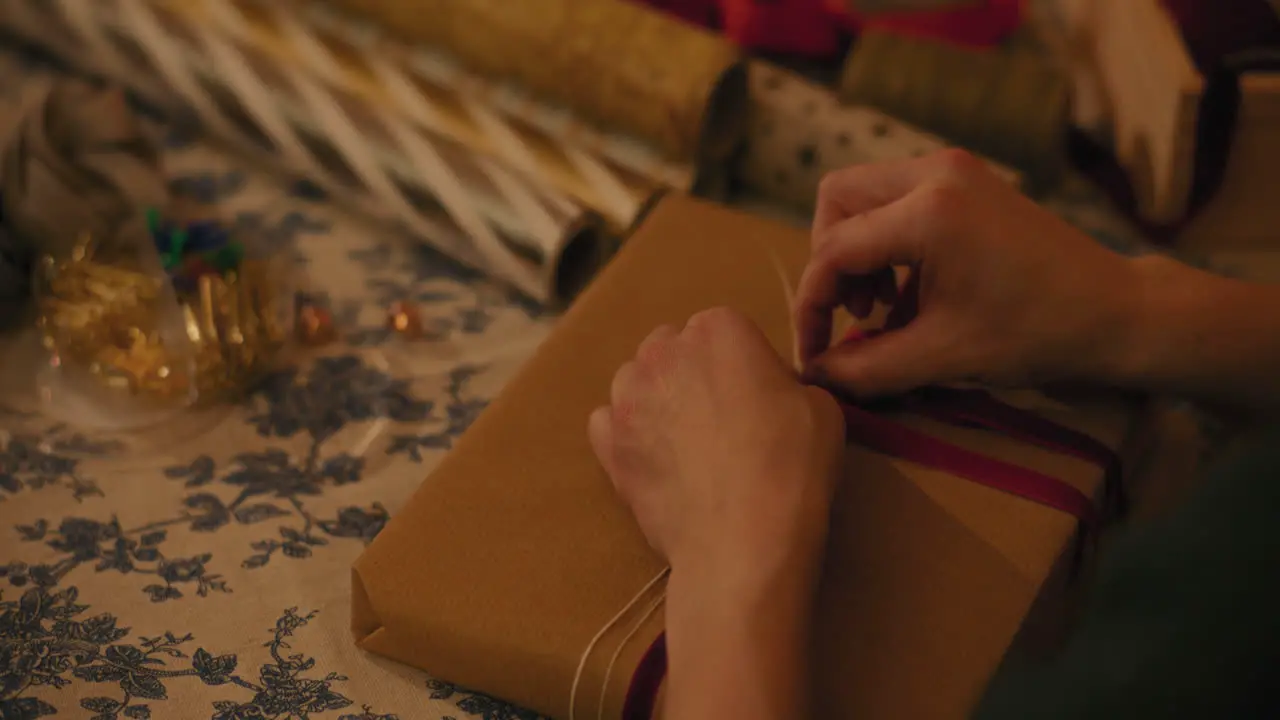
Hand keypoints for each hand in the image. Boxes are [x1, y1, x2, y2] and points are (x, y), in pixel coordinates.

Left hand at [587, 307, 844, 591]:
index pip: (725, 331)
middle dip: (692, 375)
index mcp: (719, 328)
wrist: (744, 539)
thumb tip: (770, 394)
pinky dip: (628, 435)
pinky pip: (609, 423)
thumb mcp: (821, 407)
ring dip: (657, 401)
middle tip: (722, 421)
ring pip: (637, 383)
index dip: (743, 364)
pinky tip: (656, 461)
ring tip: (687, 446)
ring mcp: (626, 396)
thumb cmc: (792, 466)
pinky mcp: (607, 441)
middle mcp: (663, 351)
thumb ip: (787, 383)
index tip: (758, 398)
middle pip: (674, 350)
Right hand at [796, 149, 1141, 396]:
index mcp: (929, 211)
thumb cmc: (1037, 334)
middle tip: (851, 315)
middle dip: (829, 263)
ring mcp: (954, 171)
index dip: (811, 307)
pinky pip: (898, 201)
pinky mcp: (968, 182)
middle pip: (837, 201)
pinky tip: (909, 296)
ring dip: (857, 252)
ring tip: (881, 308)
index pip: (833, 251)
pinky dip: (888, 245)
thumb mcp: (942, 357)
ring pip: (864, 196)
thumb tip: (814, 377)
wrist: (1117, 314)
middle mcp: (935, 173)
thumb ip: (866, 367)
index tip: (813, 355)